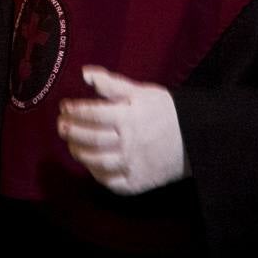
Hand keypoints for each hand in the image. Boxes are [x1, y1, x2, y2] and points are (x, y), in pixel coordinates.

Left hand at [57, 66, 187, 195]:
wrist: (196, 140)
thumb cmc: (167, 112)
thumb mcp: (142, 92)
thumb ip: (112, 84)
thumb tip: (86, 74)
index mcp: (130, 117)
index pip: (93, 114)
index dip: (75, 110)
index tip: (65, 106)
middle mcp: (130, 142)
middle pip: (91, 138)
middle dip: (71, 131)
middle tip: (62, 125)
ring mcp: (133, 165)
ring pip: (96, 162)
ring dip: (78, 152)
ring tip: (71, 143)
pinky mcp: (137, 183)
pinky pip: (109, 182)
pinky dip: (95, 173)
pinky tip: (90, 162)